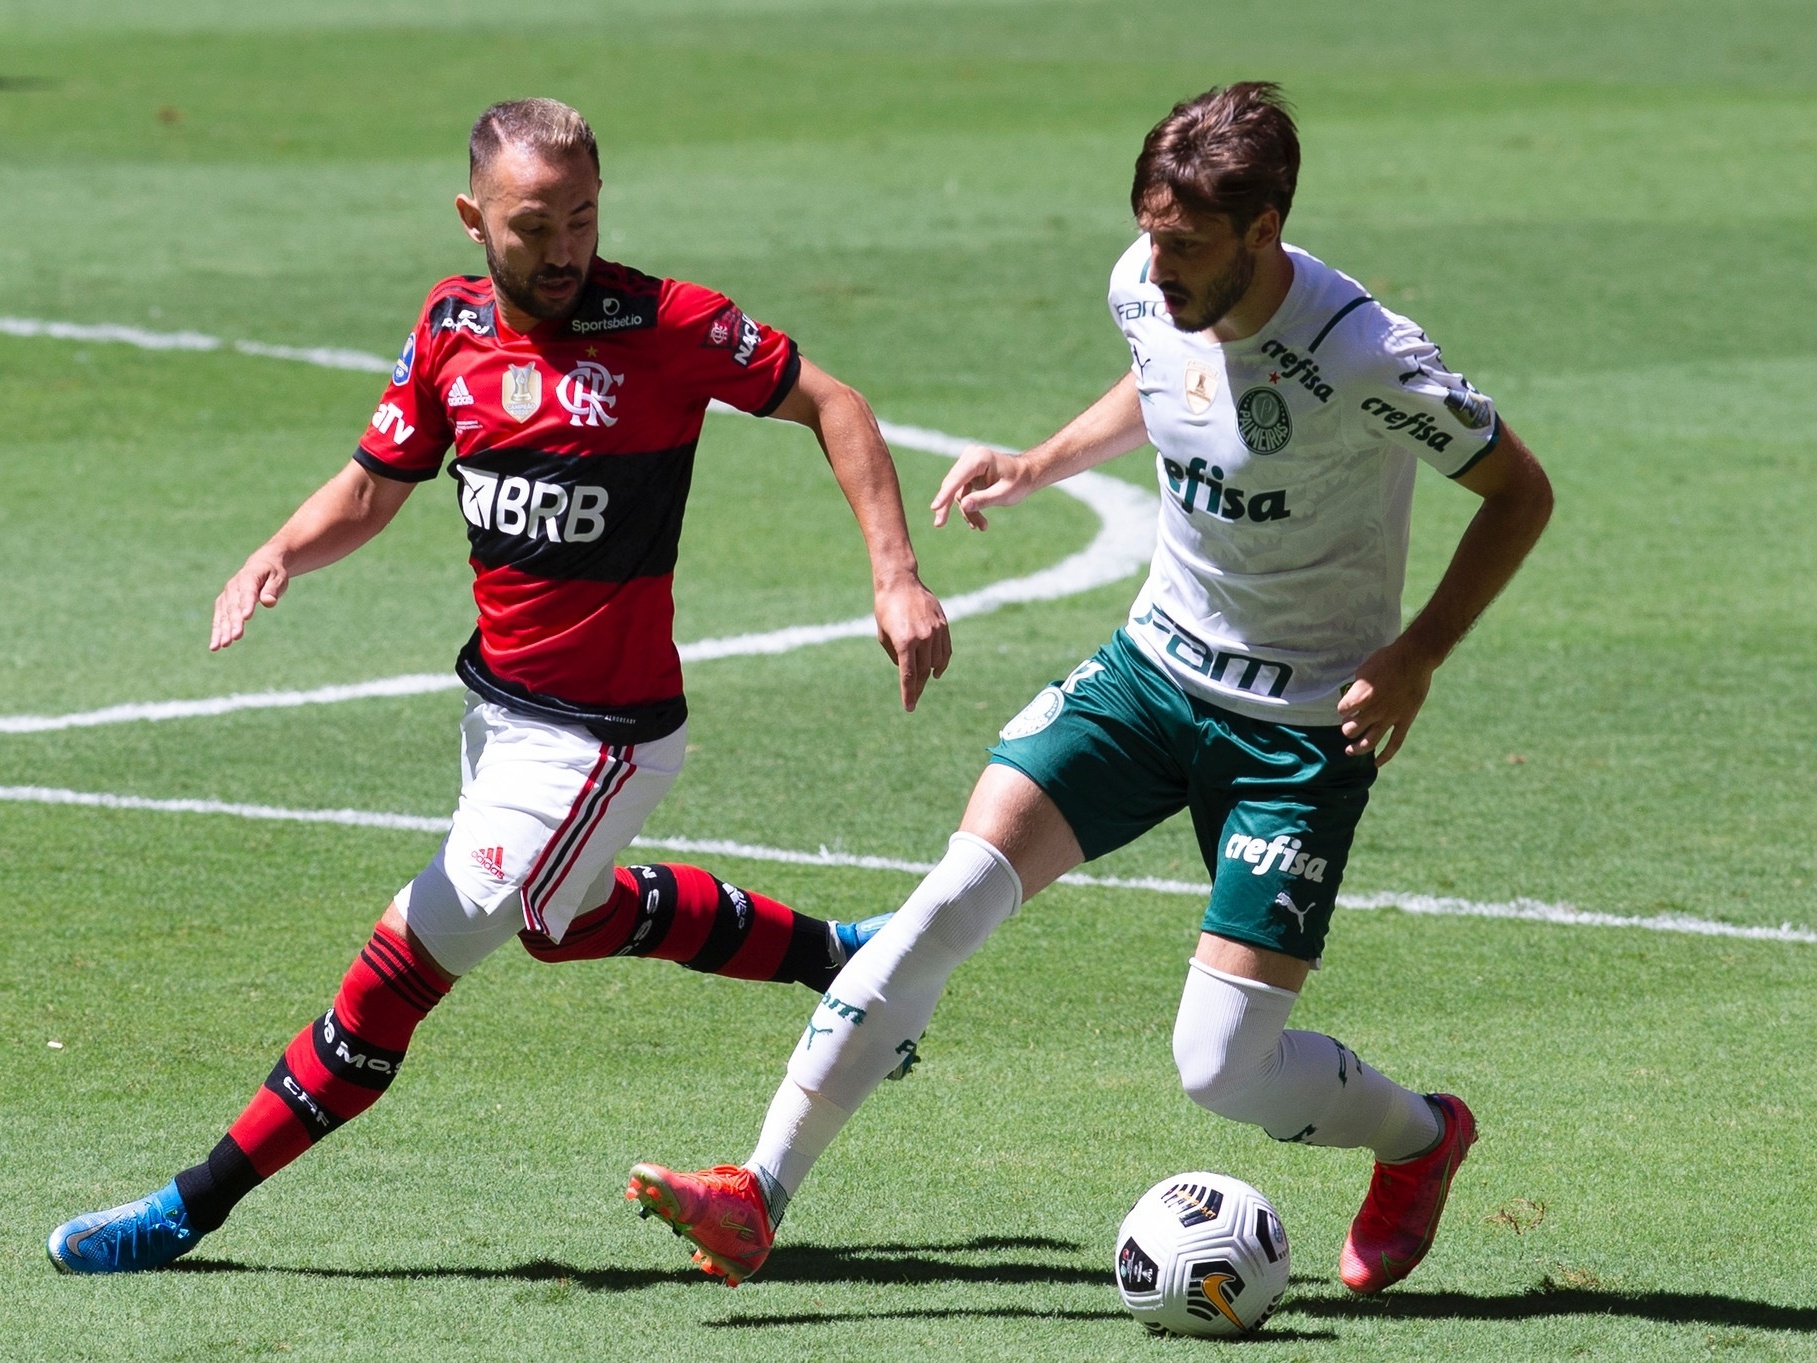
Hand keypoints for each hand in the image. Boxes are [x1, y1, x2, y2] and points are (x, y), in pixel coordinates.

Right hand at [210, 552, 288, 651]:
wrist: (261, 565)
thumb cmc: (273, 574)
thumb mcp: (278, 578)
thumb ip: (272, 590)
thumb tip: (268, 602)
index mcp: (249, 576)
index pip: (247, 592)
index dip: (247, 604)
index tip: (246, 617)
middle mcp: (233, 586)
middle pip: (233, 606)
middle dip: (234, 622)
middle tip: (235, 637)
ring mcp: (226, 595)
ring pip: (223, 614)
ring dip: (222, 630)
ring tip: (222, 645)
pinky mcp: (223, 603)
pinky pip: (219, 619)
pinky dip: (217, 632)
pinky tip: (215, 646)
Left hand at [874, 577, 951, 710]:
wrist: (900, 582)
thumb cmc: (886, 609)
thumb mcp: (884, 635)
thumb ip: (896, 655)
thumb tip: (907, 670)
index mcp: (904, 642)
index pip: (908, 675)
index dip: (909, 694)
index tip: (909, 707)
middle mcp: (922, 637)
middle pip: (923, 671)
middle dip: (918, 687)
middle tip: (913, 698)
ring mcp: (935, 631)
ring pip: (935, 662)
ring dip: (928, 675)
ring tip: (921, 683)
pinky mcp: (943, 625)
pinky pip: (945, 650)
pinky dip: (942, 663)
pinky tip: (936, 671)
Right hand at [931, 444, 1029, 530]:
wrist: (1026, 474)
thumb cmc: (1018, 482)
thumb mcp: (1004, 494)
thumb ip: (984, 500)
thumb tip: (964, 505)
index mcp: (980, 458)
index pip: (957, 478)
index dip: (945, 494)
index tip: (935, 507)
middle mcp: (970, 457)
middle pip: (952, 485)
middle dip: (948, 507)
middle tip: (939, 524)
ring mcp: (967, 464)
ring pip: (956, 492)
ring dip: (967, 511)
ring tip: (982, 527)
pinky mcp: (967, 473)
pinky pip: (961, 493)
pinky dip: (968, 507)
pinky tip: (978, 522)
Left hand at [1337, 639, 1436, 764]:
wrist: (1414, 658)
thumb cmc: (1387, 659)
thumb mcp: (1364, 669)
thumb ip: (1357, 687)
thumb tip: (1352, 696)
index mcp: (1360, 696)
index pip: (1342, 710)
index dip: (1342, 709)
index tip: (1346, 707)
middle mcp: (1373, 710)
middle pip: (1351, 730)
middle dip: (1347, 729)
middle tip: (1348, 727)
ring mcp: (1389, 718)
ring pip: (1369, 742)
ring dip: (1357, 748)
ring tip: (1350, 751)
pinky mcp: (1404, 721)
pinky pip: (1394, 744)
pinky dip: (1384, 756)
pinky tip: (1376, 764)